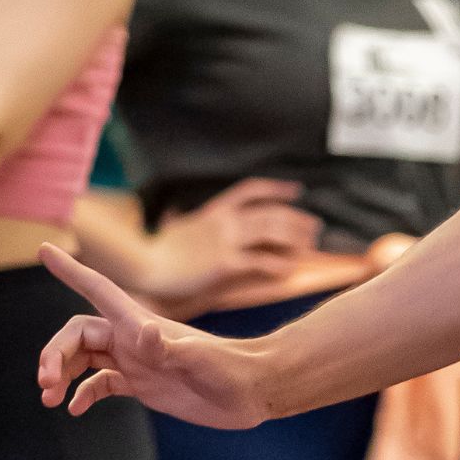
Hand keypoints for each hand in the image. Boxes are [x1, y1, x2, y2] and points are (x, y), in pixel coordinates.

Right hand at [37, 246, 268, 429]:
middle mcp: (133, 338)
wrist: (255, 390)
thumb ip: (168, 347)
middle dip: (55, 354)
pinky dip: (84, 394)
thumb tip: (143, 335)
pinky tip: (74, 409)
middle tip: (46, 384)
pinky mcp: (144, 385)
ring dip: (62, 375)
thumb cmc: (231, 368)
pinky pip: (102, 385)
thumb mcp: (198, 358)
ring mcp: (137, 361)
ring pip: (84, 360)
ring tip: (50, 399)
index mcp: (140, 323)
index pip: (96, 289)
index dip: (70, 270)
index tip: (43, 249)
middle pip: (77, 335)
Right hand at [143, 178, 320, 316]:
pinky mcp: (225, 264)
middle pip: (271, 213)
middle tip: (314, 227)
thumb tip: (178, 216)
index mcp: (214, 211)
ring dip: (295, 238)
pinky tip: (288, 271)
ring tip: (309, 246)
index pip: (251, 190)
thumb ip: (189, 222)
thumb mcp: (177, 228)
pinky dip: (279, 265)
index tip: (297, 190)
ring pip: (272, 232)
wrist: (144, 265)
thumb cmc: (157, 252)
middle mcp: (224, 221)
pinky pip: (261, 262)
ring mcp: (225, 241)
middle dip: (296, 219)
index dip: (277, 189)